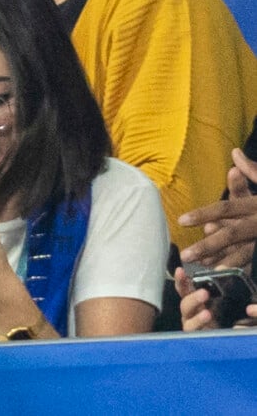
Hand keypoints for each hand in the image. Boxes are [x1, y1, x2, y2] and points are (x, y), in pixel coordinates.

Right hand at [174, 267, 218, 330]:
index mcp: (193, 299)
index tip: (180, 271)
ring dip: (197, 315)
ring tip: (208, 312)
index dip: (180, 280)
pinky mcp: (196, 335)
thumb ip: (220, 281)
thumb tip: (221, 268)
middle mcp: (190, 311)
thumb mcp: (221, 295)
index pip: (183, 288)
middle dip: (192, 298)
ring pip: (188, 318)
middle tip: (205, 293)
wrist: (226, 330)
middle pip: (185, 304)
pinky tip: (207, 320)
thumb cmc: (219, 312)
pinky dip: (199, 325)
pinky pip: (194, 330)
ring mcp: (191, 323)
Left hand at [178, 149, 256, 268]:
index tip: (181, 220)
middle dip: (207, 246)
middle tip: (185, 255)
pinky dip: (241, 269)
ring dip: (223, 263)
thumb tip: (234, 152)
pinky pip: (253, 261)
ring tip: (203, 272)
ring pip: (243, 254)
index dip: (203, 214)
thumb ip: (252, 171)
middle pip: (231, 235)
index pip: (226, 209)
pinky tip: (225, 277)